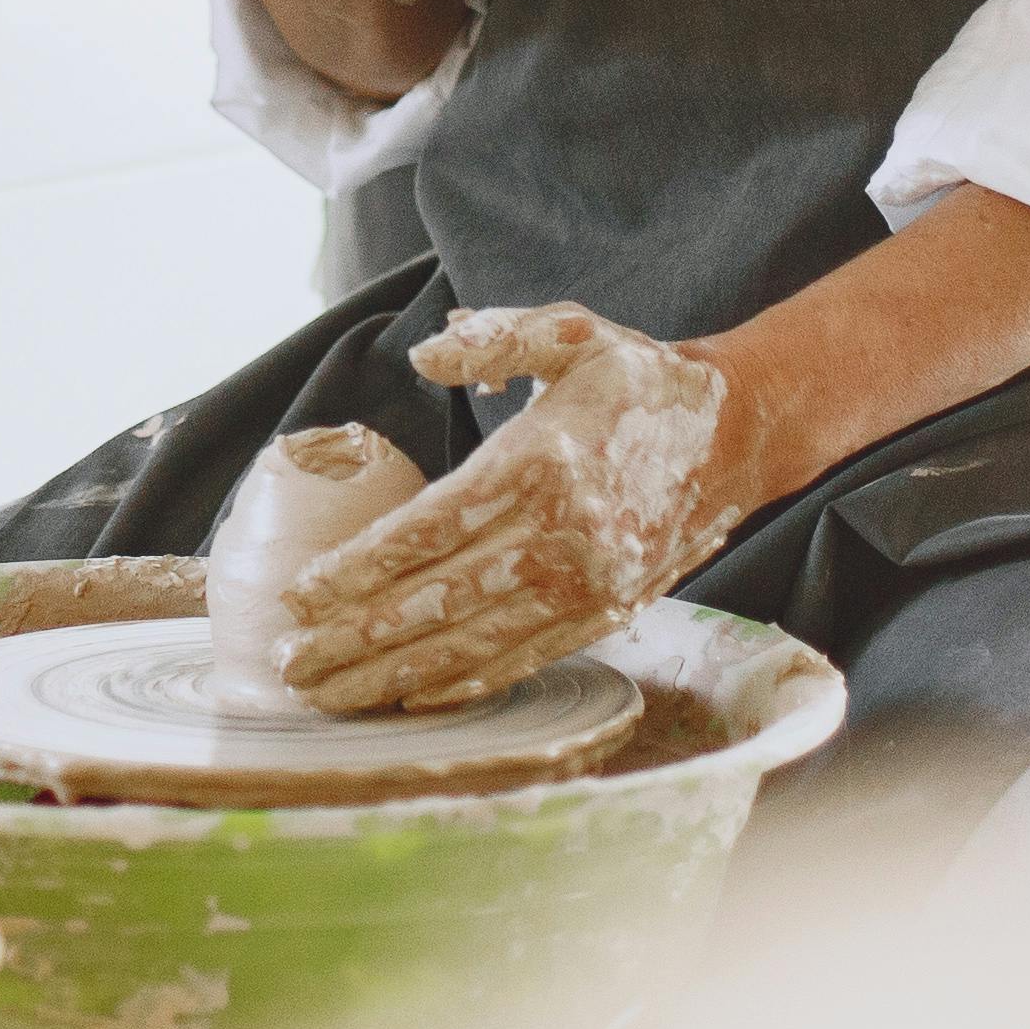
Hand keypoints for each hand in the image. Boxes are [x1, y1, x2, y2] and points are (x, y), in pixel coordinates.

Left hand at [271, 304, 743, 711]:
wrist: (738, 433)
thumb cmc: (639, 381)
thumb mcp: (572, 331)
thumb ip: (496, 336)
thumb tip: (424, 354)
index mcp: (541, 463)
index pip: (429, 530)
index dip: (358, 570)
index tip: (299, 597)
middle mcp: (563, 535)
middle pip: (439, 600)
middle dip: (356, 638)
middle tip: (291, 664)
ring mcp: (588, 584)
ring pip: (474, 643)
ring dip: (394, 674)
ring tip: (331, 693)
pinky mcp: (608, 613)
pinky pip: (524, 658)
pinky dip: (465, 683)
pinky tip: (412, 696)